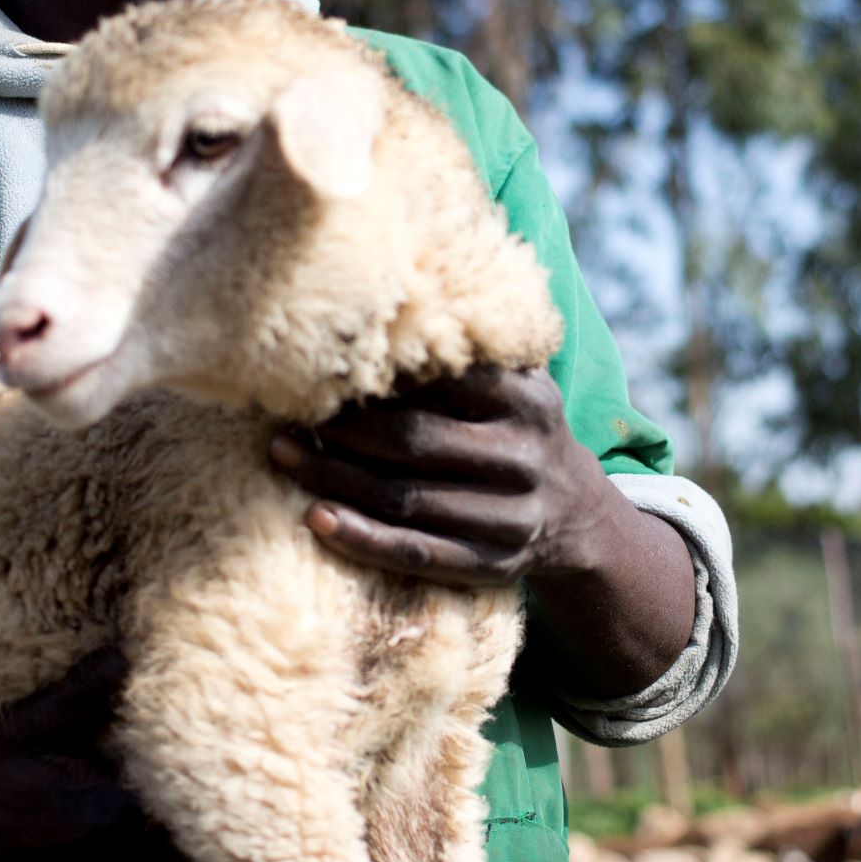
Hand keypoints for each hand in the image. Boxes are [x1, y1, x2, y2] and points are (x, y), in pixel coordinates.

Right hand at [0, 650, 182, 861]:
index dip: (188, 762)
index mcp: (108, 819)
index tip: (194, 735)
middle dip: (181, 793)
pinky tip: (128, 820)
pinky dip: (144, 851)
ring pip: (167, 855)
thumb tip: (125, 654)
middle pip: (179, 825)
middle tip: (186, 757)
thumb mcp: (28, 726)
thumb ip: (83, 694)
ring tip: (148, 785)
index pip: (181, 790)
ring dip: (163, 824)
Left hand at [266, 368, 697, 698]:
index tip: (321, 364)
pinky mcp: (491, 565)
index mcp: (527, 398)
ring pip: (408, 499)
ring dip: (335, 479)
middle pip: (416, 440)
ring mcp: (510, 517)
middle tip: (288, 413)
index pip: (444, 380)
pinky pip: (417, 554)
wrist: (578, 512)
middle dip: (343, 428)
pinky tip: (315, 520)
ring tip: (282, 455)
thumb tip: (382, 296)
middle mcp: (523, 457)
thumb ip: (468, 347)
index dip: (377, 374)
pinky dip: (362, 540)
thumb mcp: (516, 381)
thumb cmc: (516, 427)